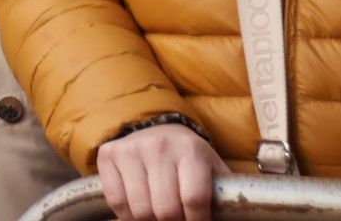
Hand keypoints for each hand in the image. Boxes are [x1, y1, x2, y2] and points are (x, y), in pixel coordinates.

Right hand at [96, 124, 228, 220]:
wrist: (156, 128)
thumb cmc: (190, 158)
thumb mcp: (212, 169)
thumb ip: (221, 195)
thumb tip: (232, 220)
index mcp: (191, 150)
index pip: (194, 200)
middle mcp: (158, 146)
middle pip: (165, 209)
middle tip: (178, 220)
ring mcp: (130, 149)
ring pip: (139, 209)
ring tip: (159, 216)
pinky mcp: (108, 154)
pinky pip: (116, 201)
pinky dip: (127, 215)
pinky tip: (139, 210)